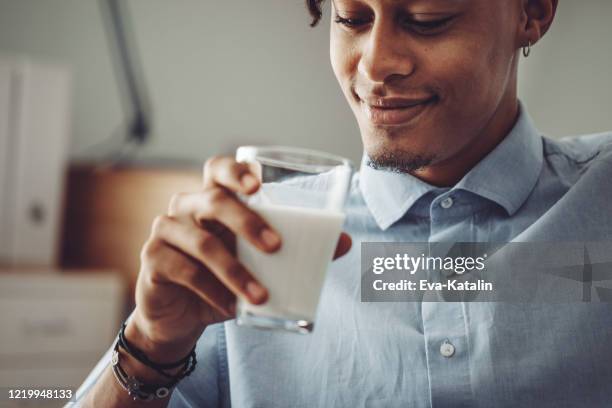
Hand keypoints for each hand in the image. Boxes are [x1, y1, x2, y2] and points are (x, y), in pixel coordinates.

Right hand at [127, 156, 351, 359]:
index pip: (218, 169)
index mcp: (213, 199)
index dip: (235, 170)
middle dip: (246, 221)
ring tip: (260, 296)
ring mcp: (166, 231)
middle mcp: (186, 208)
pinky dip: (211, 290)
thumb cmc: (225, 280)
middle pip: (212, 200)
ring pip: (200, 242)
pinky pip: (183, 270)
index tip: (258, 184)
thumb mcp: (258, 264)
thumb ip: (296, 249)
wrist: (184, 316)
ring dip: (234, 270)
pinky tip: (230, 306)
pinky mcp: (153, 260)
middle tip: (276, 247)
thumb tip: (345, 241)